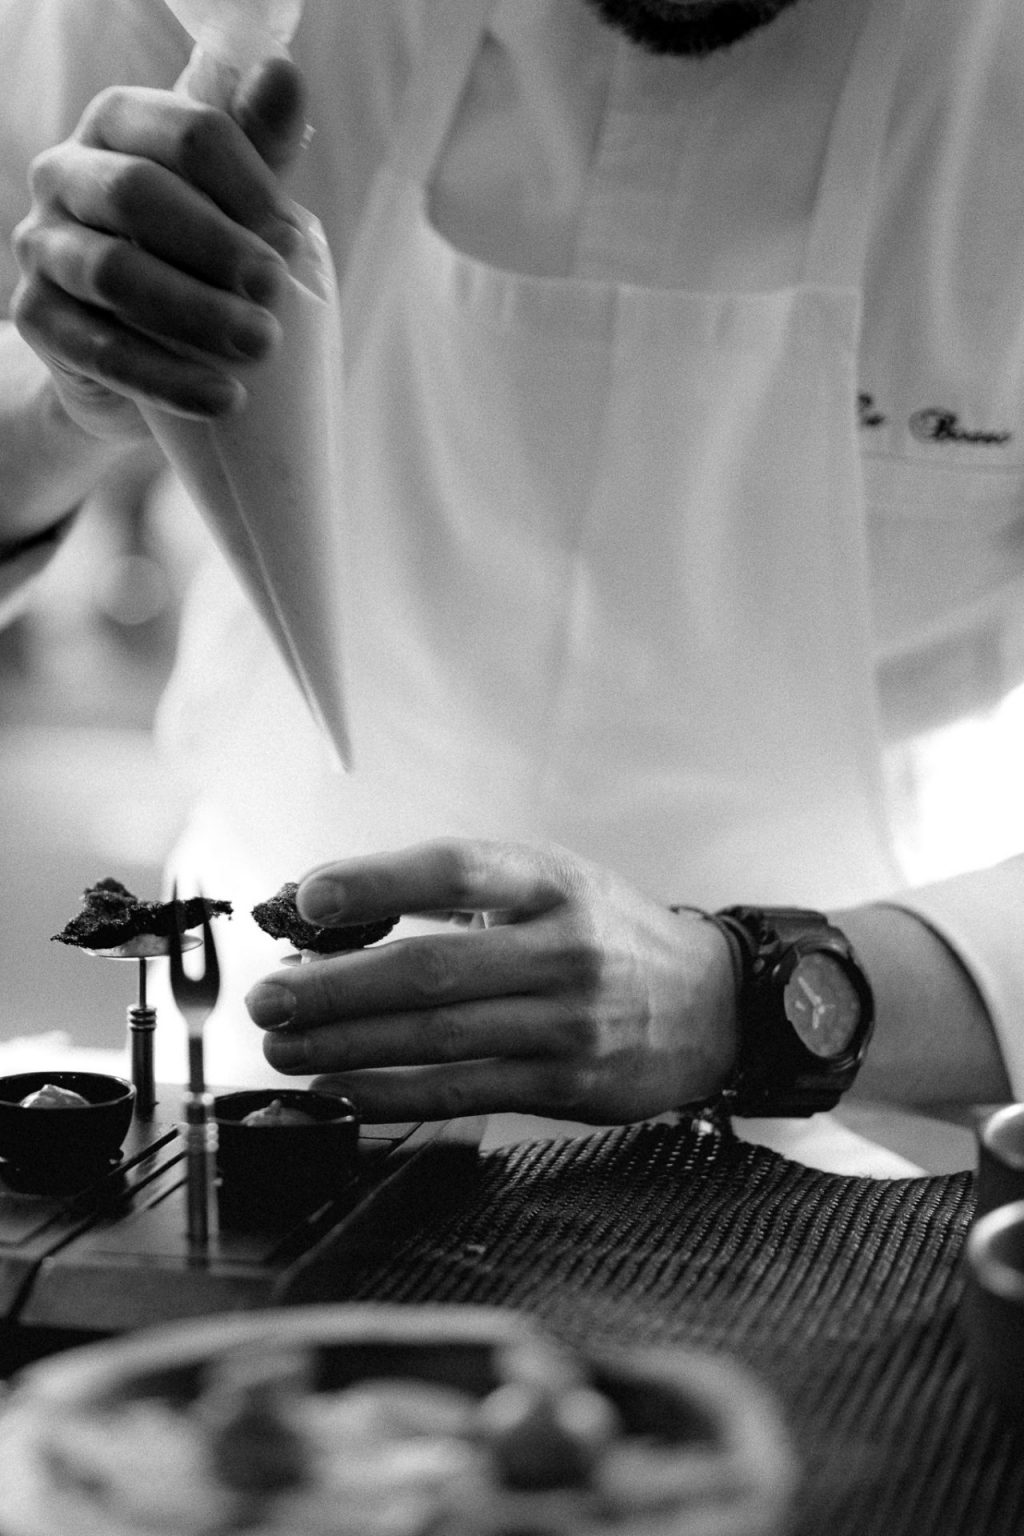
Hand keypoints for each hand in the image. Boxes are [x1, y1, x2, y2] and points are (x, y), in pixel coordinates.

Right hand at [10, 58, 306, 439]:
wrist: (134, 356)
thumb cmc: (191, 259)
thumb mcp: (229, 203)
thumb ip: (257, 147)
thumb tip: (285, 73)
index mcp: (119, 125)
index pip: (184, 131)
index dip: (245, 182)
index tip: (291, 238)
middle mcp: (67, 174)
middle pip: (139, 194)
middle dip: (217, 244)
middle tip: (275, 288)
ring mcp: (44, 247)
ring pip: (113, 273)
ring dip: (195, 311)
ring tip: (260, 344)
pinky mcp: (38, 319)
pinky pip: (100, 350)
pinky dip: (167, 378)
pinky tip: (222, 397)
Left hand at [246, 839, 738, 1123]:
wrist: (709, 1003)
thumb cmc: (605, 933)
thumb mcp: (549, 885)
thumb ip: (455, 895)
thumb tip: (331, 911)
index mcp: (552, 882)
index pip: (456, 871)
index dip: (377, 882)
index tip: (307, 900)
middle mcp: (564, 948)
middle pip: (430, 968)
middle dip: (334, 986)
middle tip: (266, 997)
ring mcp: (568, 1021)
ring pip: (437, 1037)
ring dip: (345, 1045)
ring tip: (282, 1046)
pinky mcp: (568, 1084)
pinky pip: (464, 1091)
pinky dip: (391, 1093)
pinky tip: (339, 1090)